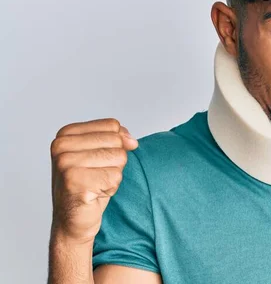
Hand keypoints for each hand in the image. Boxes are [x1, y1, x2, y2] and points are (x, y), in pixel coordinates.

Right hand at [50, 118, 137, 243]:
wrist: (72, 222)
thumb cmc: (89, 185)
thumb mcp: (102, 154)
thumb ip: (117, 138)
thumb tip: (132, 141)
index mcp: (65, 134)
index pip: (112, 125)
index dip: (115, 145)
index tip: (96, 162)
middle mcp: (61, 146)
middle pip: (117, 140)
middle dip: (114, 162)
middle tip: (95, 176)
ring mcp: (65, 164)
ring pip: (119, 157)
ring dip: (113, 175)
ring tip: (95, 185)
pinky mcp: (75, 182)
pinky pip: (115, 176)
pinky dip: (111, 188)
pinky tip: (94, 195)